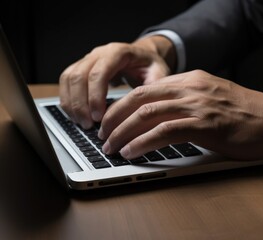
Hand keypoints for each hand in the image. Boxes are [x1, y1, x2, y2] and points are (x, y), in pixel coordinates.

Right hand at [59, 36, 174, 128]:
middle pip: (79, 76)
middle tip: (89, 125)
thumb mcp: (159, 73)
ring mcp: (88, 58)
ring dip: (71, 103)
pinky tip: (76, 115)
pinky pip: (66, 81)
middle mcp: (99, 53)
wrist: (142, 55)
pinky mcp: (81, 67)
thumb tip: (143, 106)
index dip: (95, 96)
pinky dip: (67, 99)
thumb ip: (153, 87)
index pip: (99, 73)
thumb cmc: (150, 65)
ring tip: (82, 123)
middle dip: (81, 104)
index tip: (99, 117)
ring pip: (68, 78)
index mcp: (118, 52)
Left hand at [99, 70, 262, 160]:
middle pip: (140, 98)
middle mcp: (191, 88)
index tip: (111, 120)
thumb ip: (187, 101)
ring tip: (111, 146)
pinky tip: (132, 150)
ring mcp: (198, 105)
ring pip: (148, 114)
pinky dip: (143, 142)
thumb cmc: (245, 114)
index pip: (146, 89)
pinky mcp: (205, 125)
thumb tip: (159, 117)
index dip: (123, 105)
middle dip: (115, 117)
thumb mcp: (211, 98)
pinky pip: (165, 131)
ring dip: (123, 131)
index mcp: (192, 79)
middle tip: (103, 134)